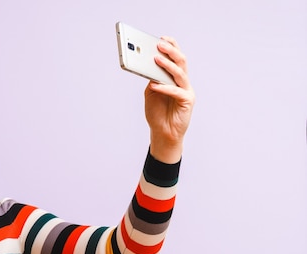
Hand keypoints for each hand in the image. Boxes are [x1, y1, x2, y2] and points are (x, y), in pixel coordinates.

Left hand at [144, 36, 195, 162]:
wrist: (162, 133)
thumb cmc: (157, 113)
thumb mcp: (151, 93)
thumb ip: (152, 80)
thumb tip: (148, 67)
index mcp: (175, 78)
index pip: (176, 58)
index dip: (171, 47)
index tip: (161, 38)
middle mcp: (183, 82)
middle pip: (181, 62)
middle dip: (170, 51)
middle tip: (160, 44)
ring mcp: (186, 91)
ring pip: (180, 73)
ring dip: (167, 65)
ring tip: (156, 59)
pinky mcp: (187, 101)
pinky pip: (176, 91)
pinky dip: (165, 87)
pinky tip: (155, 85)